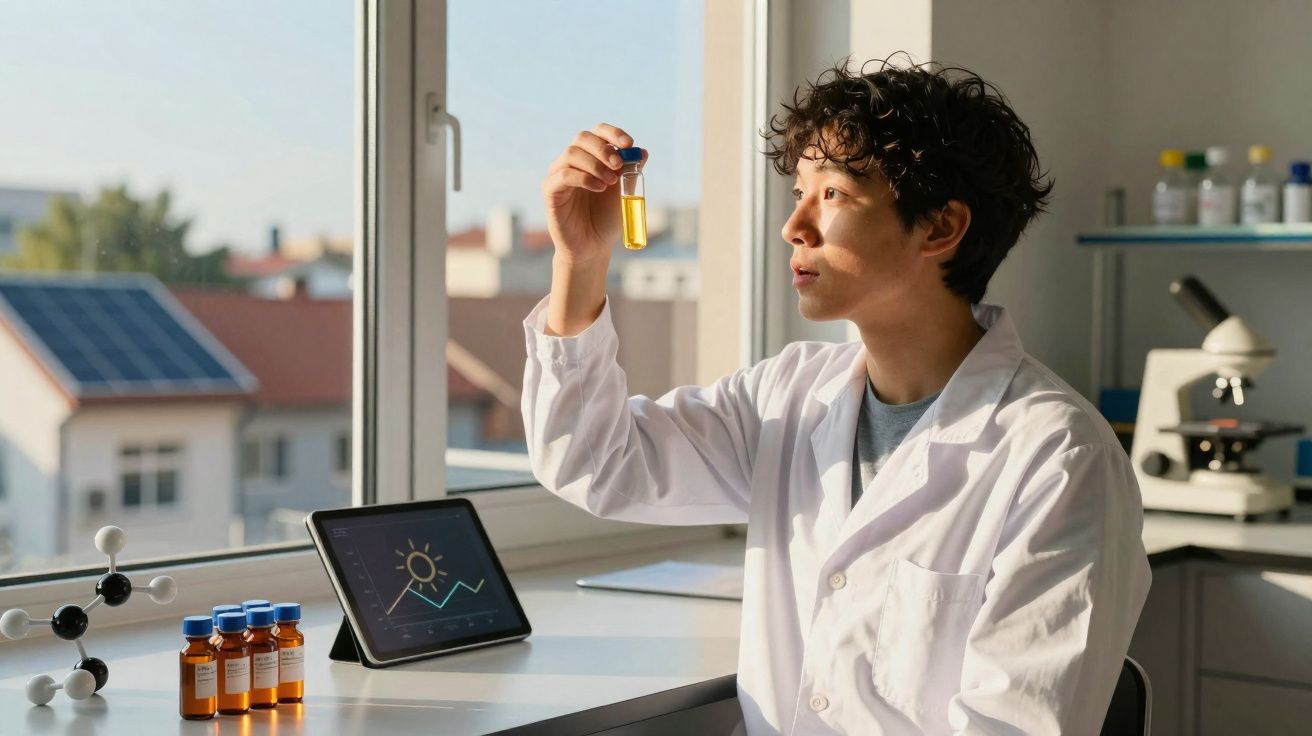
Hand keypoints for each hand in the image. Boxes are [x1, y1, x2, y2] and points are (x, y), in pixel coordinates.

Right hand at [541, 123, 646, 266]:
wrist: (593, 247)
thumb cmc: (607, 219)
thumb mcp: (625, 193)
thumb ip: (631, 173)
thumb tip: (642, 152)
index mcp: (590, 157)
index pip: (597, 133)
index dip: (612, 133)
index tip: (628, 143)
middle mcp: (572, 162)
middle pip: (582, 137)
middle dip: (603, 148)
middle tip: (618, 165)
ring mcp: (559, 174)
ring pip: (571, 153)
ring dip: (594, 164)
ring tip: (610, 182)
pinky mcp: (550, 191)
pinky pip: (563, 174)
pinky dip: (584, 178)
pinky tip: (598, 188)